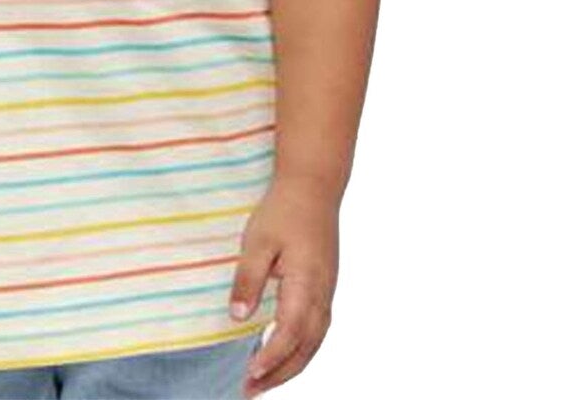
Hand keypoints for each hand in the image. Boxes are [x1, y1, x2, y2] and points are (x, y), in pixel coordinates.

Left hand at [228, 175, 339, 395]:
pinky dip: (300, 349)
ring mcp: (327, 292)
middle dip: (279, 373)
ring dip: (291, 365)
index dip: (270, 359)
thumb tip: (237, 318)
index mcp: (307, 284)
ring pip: (314, 342)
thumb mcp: (258, 240)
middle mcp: (323, 295)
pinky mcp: (325, 287)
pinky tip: (283, 352)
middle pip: (306, 348)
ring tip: (264, 381)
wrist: (314, 187)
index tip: (249, 375)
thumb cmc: (283, 210)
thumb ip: (248, 279)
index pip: (290, 334)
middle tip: (250, 390)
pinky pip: (316, 329)